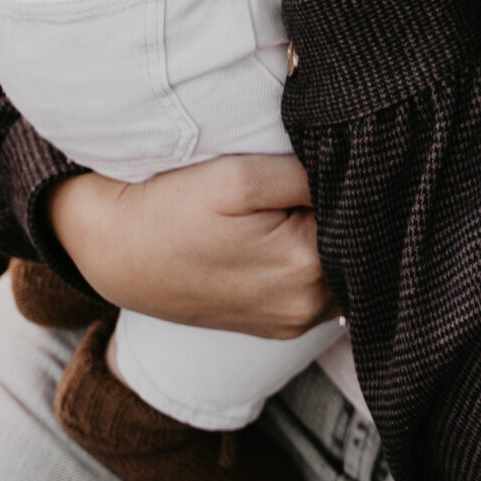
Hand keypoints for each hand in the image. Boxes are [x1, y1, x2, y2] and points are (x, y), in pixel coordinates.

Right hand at [48, 154, 335, 336]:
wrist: (117, 252)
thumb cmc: (172, 208)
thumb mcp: (239, 177)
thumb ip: (307, 174)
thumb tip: (358, 170)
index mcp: (306, 267)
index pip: (364, 216)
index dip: (354, 180)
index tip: (336, 155)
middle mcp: (308, 307)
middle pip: (356, 244)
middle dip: (345, 206)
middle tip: (313, 171)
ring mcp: (293, 323)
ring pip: (340, 267)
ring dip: (329, 232)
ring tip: (295, 200)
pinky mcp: (277, 325)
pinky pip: (318, 287)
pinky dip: (313, 258)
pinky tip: (285, 231)